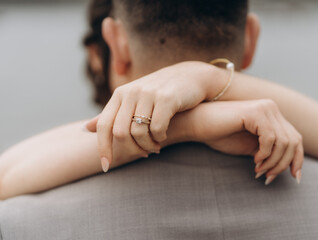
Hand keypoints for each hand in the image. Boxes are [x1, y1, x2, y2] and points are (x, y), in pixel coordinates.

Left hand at [86, 61, 220, 170]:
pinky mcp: (167, 98)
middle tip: (143, 154)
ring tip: (155, 147)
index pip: (103, 125)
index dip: (103, 148)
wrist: (191, 78)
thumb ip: (112, 115)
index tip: (106, 167)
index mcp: (120, 94)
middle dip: (131, 150)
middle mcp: (131, 92)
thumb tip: (85, 129)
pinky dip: (160, 138)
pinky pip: (157, 129)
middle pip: (120, 133)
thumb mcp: (134, 100)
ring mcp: (148, 94)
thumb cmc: (160, 93)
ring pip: (138, 133)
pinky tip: (164, 136)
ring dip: (147, 146)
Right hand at [188, 99, 303, 184]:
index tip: (294, 178)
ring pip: (284, 142)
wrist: (198, 124)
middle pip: (293, 141)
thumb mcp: (251, 146)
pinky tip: (254, 160)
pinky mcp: (255, 112)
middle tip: (267, 178)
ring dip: (273, 162)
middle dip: (283, 164)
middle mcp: (271, 108)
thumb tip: (289, 166)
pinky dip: (265, 154)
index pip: (295, 138)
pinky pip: (270, 138)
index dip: (297, 159)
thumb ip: (269, 151)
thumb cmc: (220, 135)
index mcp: (272, 115)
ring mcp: (264, 108)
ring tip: (258, 171)